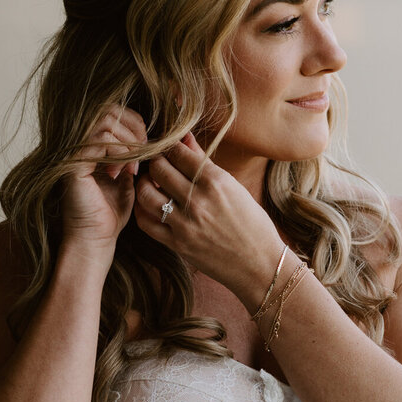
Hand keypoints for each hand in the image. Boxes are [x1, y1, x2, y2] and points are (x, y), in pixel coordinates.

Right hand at [60, 106, 146, 251]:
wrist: (95, 238)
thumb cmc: (111, 212)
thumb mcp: (128, 177)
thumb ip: (135, 153)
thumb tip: (151, 133)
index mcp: (91, 143)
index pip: (114, 110)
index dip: (136, 123)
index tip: (147, 148)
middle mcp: (79, 142)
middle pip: (109, 109)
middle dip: (134, 129)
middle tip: (142, 153)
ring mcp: (74, 150)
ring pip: (106, 121)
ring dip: (128, 143)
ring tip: (132, 166)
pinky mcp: (73, 162)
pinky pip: (100, 139)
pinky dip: (119, 152)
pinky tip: (121, 172)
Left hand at [133, 133, 283, 303]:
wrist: (259, 264)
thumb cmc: (252, 223)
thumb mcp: (233, 187)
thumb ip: (204, 161)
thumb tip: (184, 137)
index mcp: (216, 181)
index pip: (177, 152)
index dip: (169, 147)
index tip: (169, 150)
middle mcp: (198, 200)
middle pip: (158, 168)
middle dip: (155, 162)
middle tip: (158, 165)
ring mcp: (185, 224)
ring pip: (146, 193)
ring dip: (144, 184)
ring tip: (151, 183)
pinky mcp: (177, 244)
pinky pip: (146, 222)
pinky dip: (142, 210)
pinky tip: (149, 205)